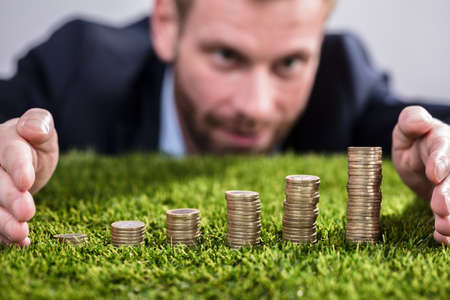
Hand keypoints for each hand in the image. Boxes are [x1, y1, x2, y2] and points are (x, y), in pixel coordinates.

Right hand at [0, 108, 58, 245]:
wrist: (24, 157)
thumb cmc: (34, 142)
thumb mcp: (44, 130)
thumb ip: (40, 124)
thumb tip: (33, 128)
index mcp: (7, 141)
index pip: (11, 153)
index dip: (18, 167)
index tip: (26, 182)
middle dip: (11, 199)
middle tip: (27, 213)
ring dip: (4, 222)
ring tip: (21, 234)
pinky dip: (4, 234)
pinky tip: (20, 243)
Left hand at [392, 106, 449, 244]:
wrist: (422, 162)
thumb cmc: (414, 143)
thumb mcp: (406, 130)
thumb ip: (410, 121)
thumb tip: (419, 121)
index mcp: (443, 142)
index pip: (445, 148)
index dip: (441, 161)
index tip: (435, 174)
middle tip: (440, 208)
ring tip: (443, 228)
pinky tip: (443, 239)